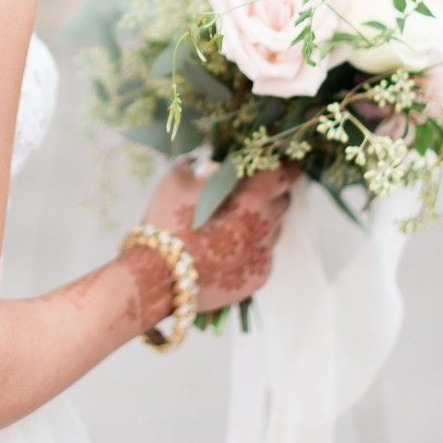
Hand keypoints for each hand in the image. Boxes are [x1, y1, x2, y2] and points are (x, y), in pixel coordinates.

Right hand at [142, 156, 299, 314]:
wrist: (158, 276)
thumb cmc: (168, 221)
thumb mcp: (178, 179)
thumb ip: (200, 165)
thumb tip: (207, 163)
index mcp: (253, 196)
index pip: (284, 175)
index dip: (285, 168)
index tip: (282, 165)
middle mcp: (266, 225)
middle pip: (282, 202)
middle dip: (269, 195)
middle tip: (246, 195)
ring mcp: (264, 255)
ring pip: (273, 231)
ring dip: (260, 224)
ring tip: (231, 226)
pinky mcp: (258, 279)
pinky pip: (262, 257)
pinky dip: (251, 251)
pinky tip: (226, 252)